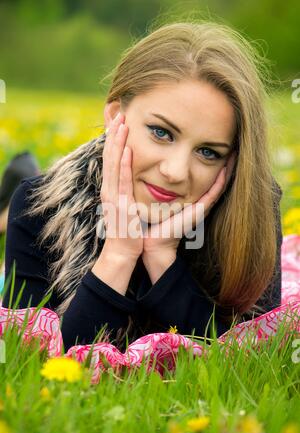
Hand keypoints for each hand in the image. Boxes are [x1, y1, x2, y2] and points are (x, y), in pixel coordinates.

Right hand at [99, 112, 143, 260]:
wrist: (122, 252)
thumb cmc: (126, 232)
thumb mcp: (125, 208)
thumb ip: (126, 193)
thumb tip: (132, 180)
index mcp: (111, 189)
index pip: (111, 160)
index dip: (113, 140)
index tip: (118, 123)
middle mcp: (109, 189)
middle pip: (109, 157)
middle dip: (114, 135)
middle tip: (119, 114)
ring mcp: (113, 196)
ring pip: (114, 164)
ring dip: (117, 142)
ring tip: (121, 123)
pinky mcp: (121, 204)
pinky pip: (122, 180)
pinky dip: (123, 163)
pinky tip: (127, 149)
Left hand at [142, 153, 235, 255]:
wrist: (155, 242)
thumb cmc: (154, 221)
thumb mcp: (161, 200)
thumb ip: (163, 188)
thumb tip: (157, 170)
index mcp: (193, 199)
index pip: (208, 178)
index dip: (215, 163)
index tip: (218, 147)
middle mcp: (200, 202)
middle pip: (218, 180)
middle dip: (226, 164)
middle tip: (233, 146)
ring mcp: (202, 207)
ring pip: (220, 184)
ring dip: (227, 170)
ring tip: (234, 154)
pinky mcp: (199, 211)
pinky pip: (213, 194)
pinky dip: (220, 182)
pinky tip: (224, 170)